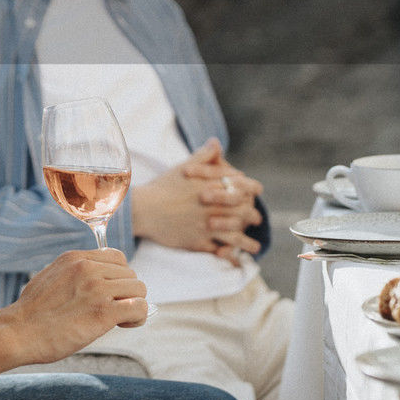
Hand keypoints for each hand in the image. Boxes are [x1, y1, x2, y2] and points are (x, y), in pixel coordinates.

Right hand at [7, 249, 147, 364]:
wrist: (18, 332)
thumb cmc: (31, 314)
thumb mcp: (50, 278)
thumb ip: (74, 274)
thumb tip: (95, 281)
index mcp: (75, 258)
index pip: (117, 257)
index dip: (118, 276)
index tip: (109, 293)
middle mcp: (88, 268)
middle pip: (130, 273)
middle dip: (126, 292)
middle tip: (112, 310)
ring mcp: (97, 289)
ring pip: (139, 289)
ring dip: (133, 305)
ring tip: (117, 320)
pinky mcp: (104, 312)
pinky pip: (139, 307)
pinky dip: (137, 318)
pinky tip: (122, 325)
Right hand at [133, 139, 262, 263]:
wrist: (142, 209)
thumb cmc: (162, 187)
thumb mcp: (183, 167)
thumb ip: (203, 156)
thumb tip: (216, 142)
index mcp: (210, 186)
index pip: (240, 186)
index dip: (251, 188)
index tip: (257, 191)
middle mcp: (212, 207)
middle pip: (242, 211)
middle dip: (252, 215)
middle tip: (257, 218)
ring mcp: (206, 225)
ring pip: (235, 234)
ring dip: (247, 242)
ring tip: (255, 247)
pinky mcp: (197, 241)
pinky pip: (218, 250)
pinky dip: (229, 254)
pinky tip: (235, 257)